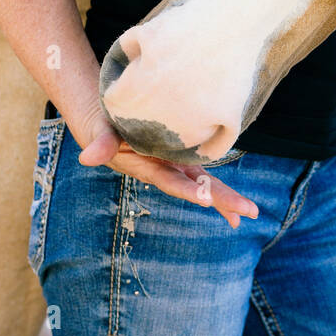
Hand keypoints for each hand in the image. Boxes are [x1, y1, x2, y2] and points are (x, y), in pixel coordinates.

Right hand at [70, 102, 258, 229]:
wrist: (103, 122)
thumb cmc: (103, 125)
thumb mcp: (101, 133)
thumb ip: (101, 144)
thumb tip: (87, 158)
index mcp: (149, 167)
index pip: (172, 181)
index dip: (189, 190)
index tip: (207, 199)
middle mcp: (164, 169)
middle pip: (197, 186)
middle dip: (222, 200)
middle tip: (248, 213)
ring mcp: (173, 164)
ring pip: (204, 182)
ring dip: (224, 197)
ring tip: (247, 214)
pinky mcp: (178, 155)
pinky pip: (201, 171)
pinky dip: (214, 185)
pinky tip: (231, 203)